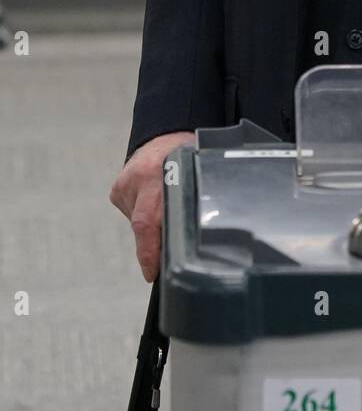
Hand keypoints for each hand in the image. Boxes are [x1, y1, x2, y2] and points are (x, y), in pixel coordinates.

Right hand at [109, 131, 194, 281]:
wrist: (166, 137)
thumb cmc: (188, 159)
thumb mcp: (195, 176)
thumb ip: (189, 203)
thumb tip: (191, 242)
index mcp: (158, 175)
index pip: (147, 222)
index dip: (149, 252)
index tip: (151, 274)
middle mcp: (137, 180)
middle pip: (143, 226)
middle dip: (155, 243)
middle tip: (168, 253)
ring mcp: (124, 185)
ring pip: (139, 222)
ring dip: (154, 225)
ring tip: (168, 207)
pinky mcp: (117, 191)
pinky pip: (133, 214)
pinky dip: (146, 215)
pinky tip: (156, 202)